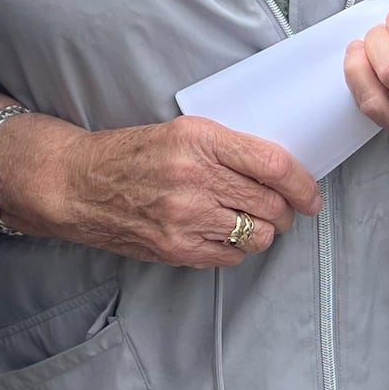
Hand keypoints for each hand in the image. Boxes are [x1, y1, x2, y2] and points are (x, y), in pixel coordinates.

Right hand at [44, 117, 321, 268]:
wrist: (77, 183)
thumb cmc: (130, 154)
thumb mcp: (180, 132)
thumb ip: (228, 149)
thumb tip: (281, 174)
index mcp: (198, 139)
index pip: (273, 166)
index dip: (303, 184)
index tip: (311, 194)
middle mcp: (194, 177)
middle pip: (271, 205)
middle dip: (285, 212)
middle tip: (280, 210)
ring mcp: (185, 217)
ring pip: (258, 235)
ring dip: (262, 231)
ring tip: (246, 220)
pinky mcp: (177, 248)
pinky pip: (232, 256)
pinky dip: (237, 248)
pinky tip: (220, 233)